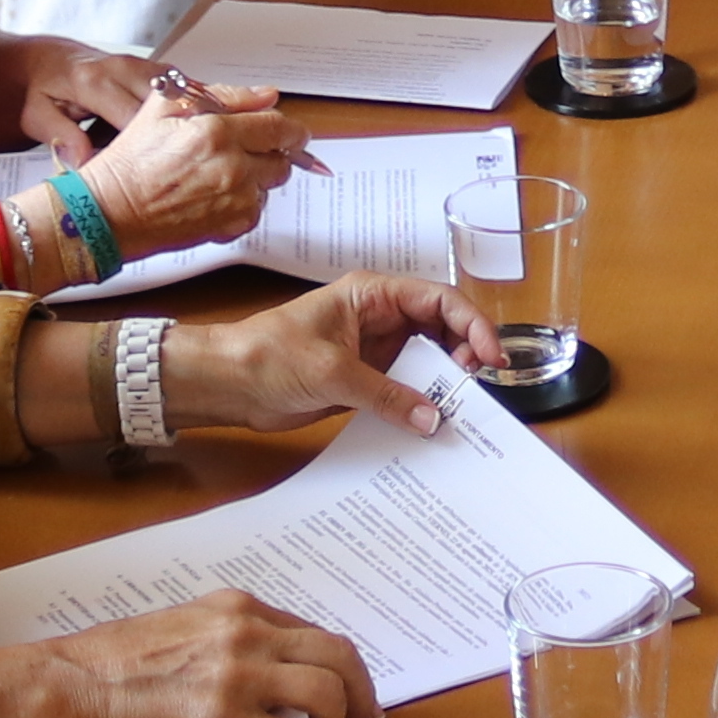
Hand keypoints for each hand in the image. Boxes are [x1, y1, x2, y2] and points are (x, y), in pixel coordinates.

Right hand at [38, 586, 379, 717]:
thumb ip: (232, 638)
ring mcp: (235, 675)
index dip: (343, 668)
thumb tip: (273, 668)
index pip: (316, 632)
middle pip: (339, 655)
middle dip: (362, 694)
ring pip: (326, 694)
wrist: (72, 685)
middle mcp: (245, 633)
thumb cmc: (116, 662)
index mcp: (238, 608)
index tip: (352, 694)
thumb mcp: (184, 626)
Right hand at [79, 81, 302, 251]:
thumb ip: (222, 95)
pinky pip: (256, 208)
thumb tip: (264, 94)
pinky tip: (214, 193)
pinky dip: (243, 200)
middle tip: (245, 150)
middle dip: (270, 151)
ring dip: (256, 176)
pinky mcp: (233, 225)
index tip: (287, 131)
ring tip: (220, 172)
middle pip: (282, 158)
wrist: (111, 211)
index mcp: (217, 132)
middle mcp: (233, 167)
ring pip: (270, 184)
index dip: (288, 128)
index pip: (279, 126)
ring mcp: (235, 199)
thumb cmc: (131, 161)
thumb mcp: (165, 108)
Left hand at [169, 275, 497, 438]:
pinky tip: (434, 422)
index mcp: (373, 295)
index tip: (491, 356)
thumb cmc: (268, 355)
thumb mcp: (332, 372)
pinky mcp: (366, 381)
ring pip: (429, 361)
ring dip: (446, 382)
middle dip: (464, 354)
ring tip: (460, 407)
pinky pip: (407, 390)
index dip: (472, 324)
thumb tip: (433, 417)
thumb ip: (386, 394)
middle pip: (442, 329)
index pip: (439, 299)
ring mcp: (375, 350)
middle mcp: (380, 318)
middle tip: (473, 387)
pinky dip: (423, 404)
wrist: (226, 382)